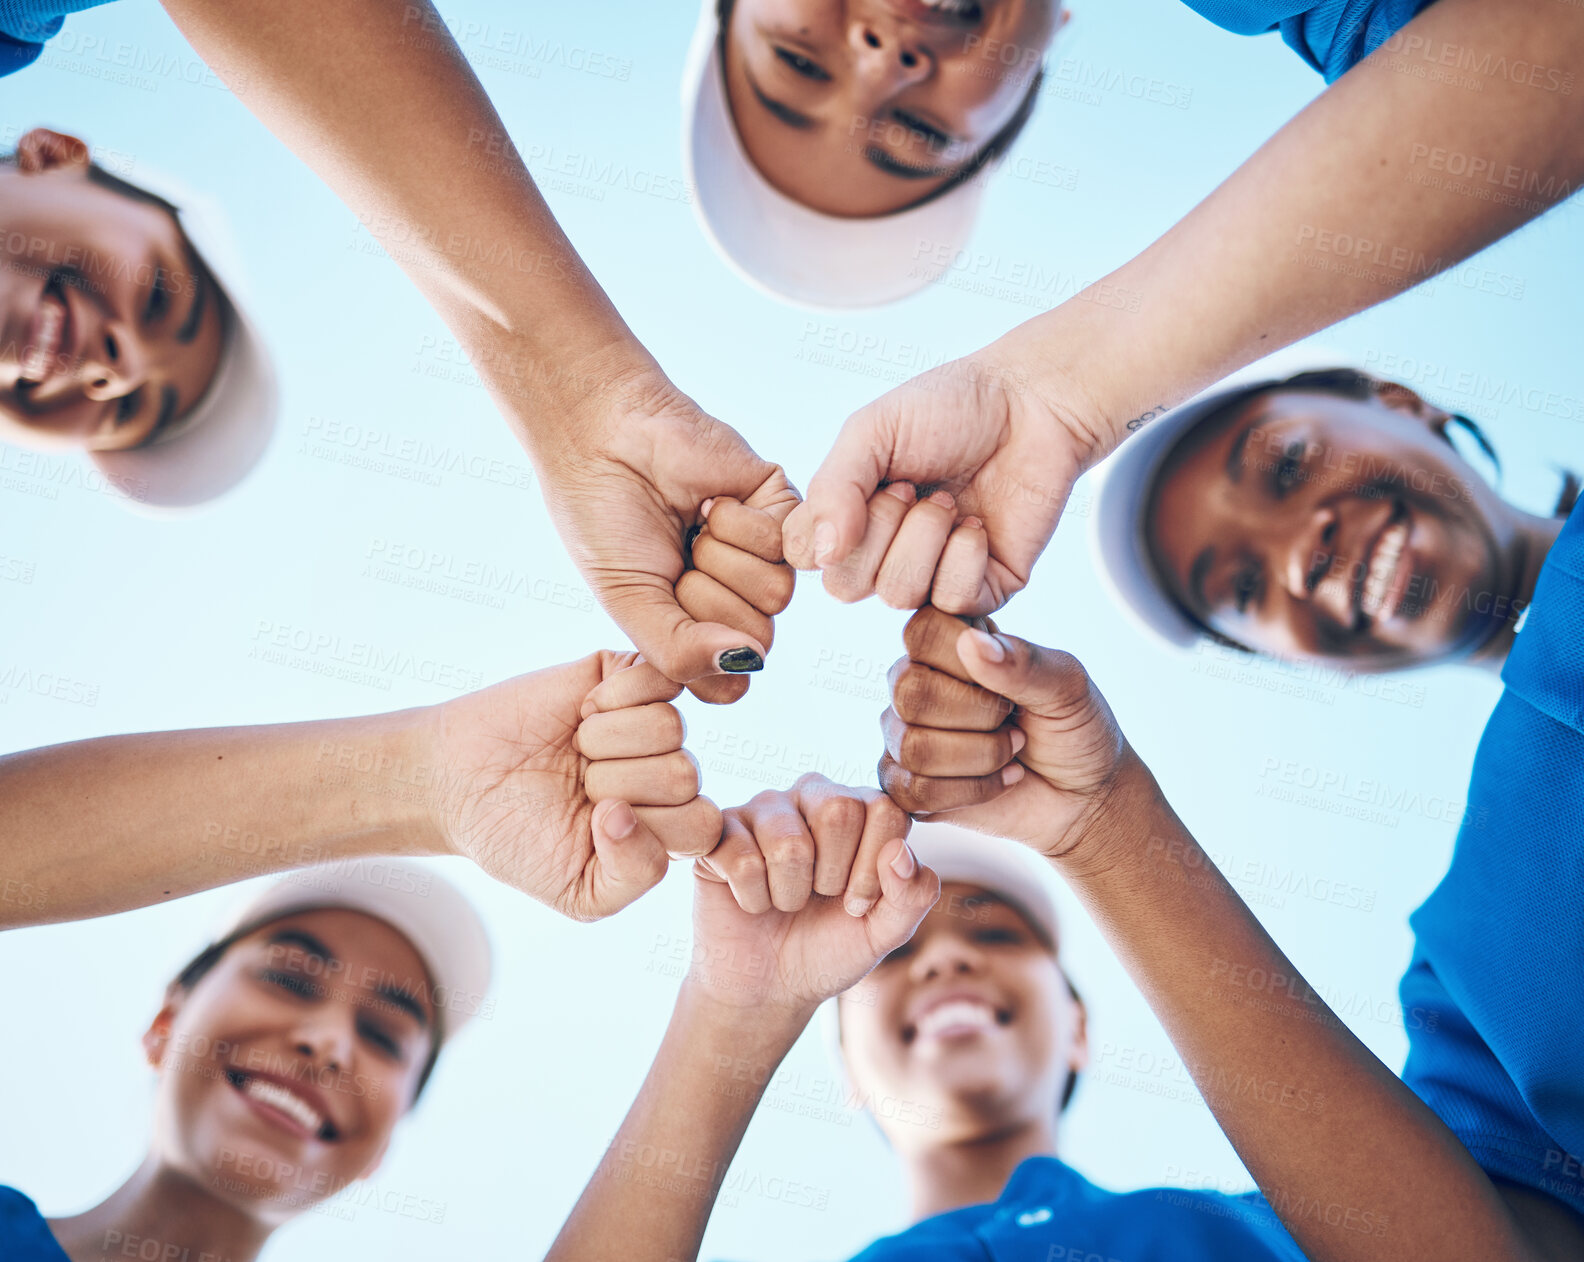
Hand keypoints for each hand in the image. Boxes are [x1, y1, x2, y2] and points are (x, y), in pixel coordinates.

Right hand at [427, 652, 721, 920]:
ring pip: (669, 726)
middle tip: (578, 784)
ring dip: (605, 742)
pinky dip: (614, 696)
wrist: (455, 782)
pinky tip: (583, 711)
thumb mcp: (581, 893)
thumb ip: (634, 874)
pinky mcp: (629, 675)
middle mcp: (667, 772)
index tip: (597, 824)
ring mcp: (651, 721)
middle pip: (685, 775)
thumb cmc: (518, 840)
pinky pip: (661, 676)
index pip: (704, 825)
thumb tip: (631, 812)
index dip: (650, 826)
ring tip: (575, 749)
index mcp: (668, 827)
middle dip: (615, 784)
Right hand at [538, 371, 799, 704]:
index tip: (657, 608)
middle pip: (757, 639)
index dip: (695, 653)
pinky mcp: (781, 509)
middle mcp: (735, 597)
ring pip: (776, 598)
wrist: (604, 439)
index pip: (730, 681)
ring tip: (690, 528)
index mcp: (697, 627)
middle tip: (672, 558)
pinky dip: (738, 526)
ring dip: (720, 561)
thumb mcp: (629, 603)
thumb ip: (679, 653)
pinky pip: (785, 547)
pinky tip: (709, 503)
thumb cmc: (604, 520)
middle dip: (703, 600)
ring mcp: (761, 555)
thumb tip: (751, 664)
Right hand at [687, 775, 938, 1012]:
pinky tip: (751, 902)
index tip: (857, 903)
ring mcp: (764, 808)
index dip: (873, 871)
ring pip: (789, 843)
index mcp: (861, 808)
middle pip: (839, 810)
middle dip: (833, 877)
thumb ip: (912, 896)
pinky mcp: (719, 832)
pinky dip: (753, 900)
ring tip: (784, 902)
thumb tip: (901, 853)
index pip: (885, 810)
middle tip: (819, 899)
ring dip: (790, 895)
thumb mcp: (883, 933)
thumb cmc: (829, 948)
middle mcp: (813, 795)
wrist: (768, 987)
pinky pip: (743, 861)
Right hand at [783, 354, 1096, 614]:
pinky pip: (952, 600)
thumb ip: (834, 487)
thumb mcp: (872, 431)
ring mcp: (931, 576)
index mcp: (847, 516)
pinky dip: (963, 555)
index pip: (804, 556)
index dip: (825, 527)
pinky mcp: (982, 590)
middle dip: (880, 529)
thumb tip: (823, 553)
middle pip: (847, 587)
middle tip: (912, 486)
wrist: (1034, 404)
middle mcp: (883, 554)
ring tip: (949, 500)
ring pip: (899, 595)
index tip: (865, 480)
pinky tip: (977, 522)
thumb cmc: (951, 408)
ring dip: (925, 538)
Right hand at [878, 607, 1135, 861]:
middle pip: (911, 692)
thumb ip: (1023, 662)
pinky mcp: (905, 785)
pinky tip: (998, 781)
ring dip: (982, 756)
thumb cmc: (1073, 729)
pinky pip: (913, 791)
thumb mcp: (1067, 686)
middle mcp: (917, 682)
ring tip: (1011, 750)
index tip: (1008, 680)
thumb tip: (973, 644)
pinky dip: (972, 790)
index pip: (922, 631)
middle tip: (1013, 720)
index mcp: (951, 642)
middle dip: (981, 716)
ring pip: (914, 746)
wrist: (1084, 795)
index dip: (966, 661)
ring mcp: (904, 734)